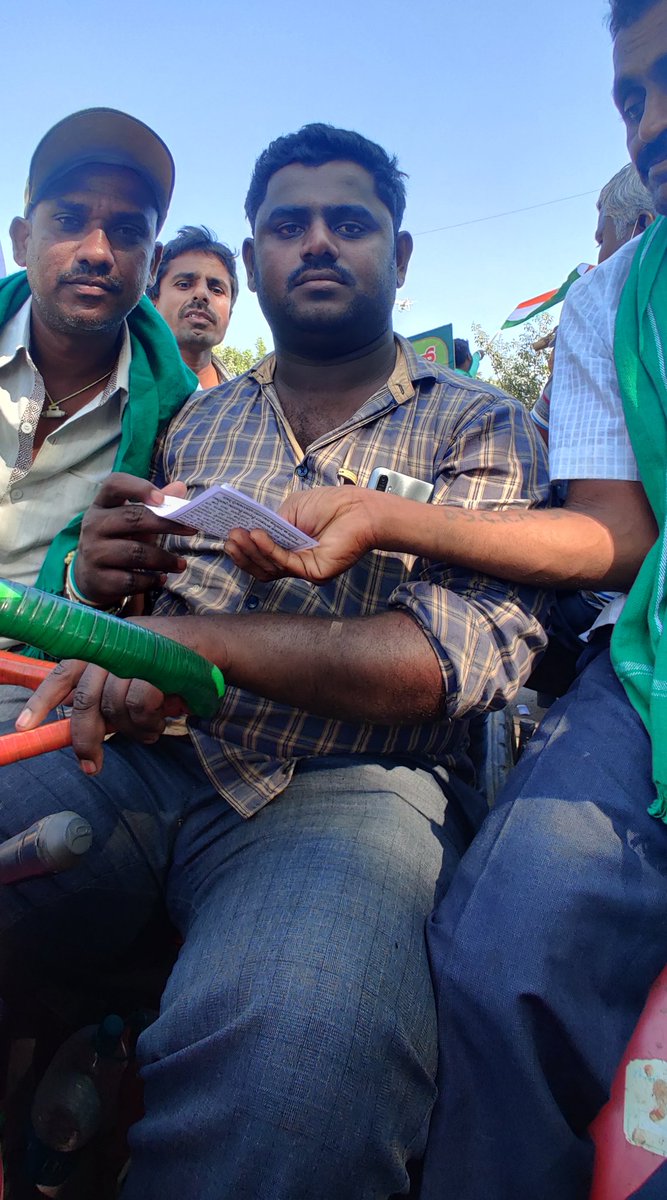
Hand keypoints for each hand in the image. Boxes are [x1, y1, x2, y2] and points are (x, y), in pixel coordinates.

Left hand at [15, 656, 186, 774]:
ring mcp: (131, 652)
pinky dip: (149, 722)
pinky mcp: (154, 661)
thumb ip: (106, 693)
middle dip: (86, 739)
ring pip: (115, 707)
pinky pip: (139, 705)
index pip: (63, 675)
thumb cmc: (169, 665)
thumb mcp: (132, 673)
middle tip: (91, 766)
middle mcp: (109, 648)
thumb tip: (85, 731)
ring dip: (134, 730)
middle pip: (85, 701)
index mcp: (97, 650)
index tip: (23, 727)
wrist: (209, 642)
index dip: (41, 701)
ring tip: (150, 730)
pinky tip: (161, 721)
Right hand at [75, 472, 192, 607]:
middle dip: (166, 524)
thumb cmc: (118, 539)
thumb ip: (156, 505)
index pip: (114, 484)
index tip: (162, 499)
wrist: (90, 576)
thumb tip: (180, 488)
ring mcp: (94, 553)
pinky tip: (162, 579)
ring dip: (164, 559)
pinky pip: (131, 580)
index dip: (138, 487)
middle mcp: (93, 525)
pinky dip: (151, 580)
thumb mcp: (132, 520)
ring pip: (135, 553)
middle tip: (192, 529)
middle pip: (131, 518)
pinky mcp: (99, 579)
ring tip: (181, 564)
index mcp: (102, 504)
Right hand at [224, 487, 380, 582]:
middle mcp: (296, 563)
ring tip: (238, 534)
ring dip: (251, 551)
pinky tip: (258, 535)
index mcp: (290, 548)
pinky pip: (285, 564)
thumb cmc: (329, 505)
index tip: (228, 534)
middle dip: (243, 552)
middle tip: (229, 537)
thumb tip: (251, 531)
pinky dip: (269, 549)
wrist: (358, 509)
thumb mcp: (292, 509)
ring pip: (270, 569)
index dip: (244, 548)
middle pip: (262, 567)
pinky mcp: (314, 573)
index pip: (262, 556)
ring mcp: (304, 570)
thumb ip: (272, 522)